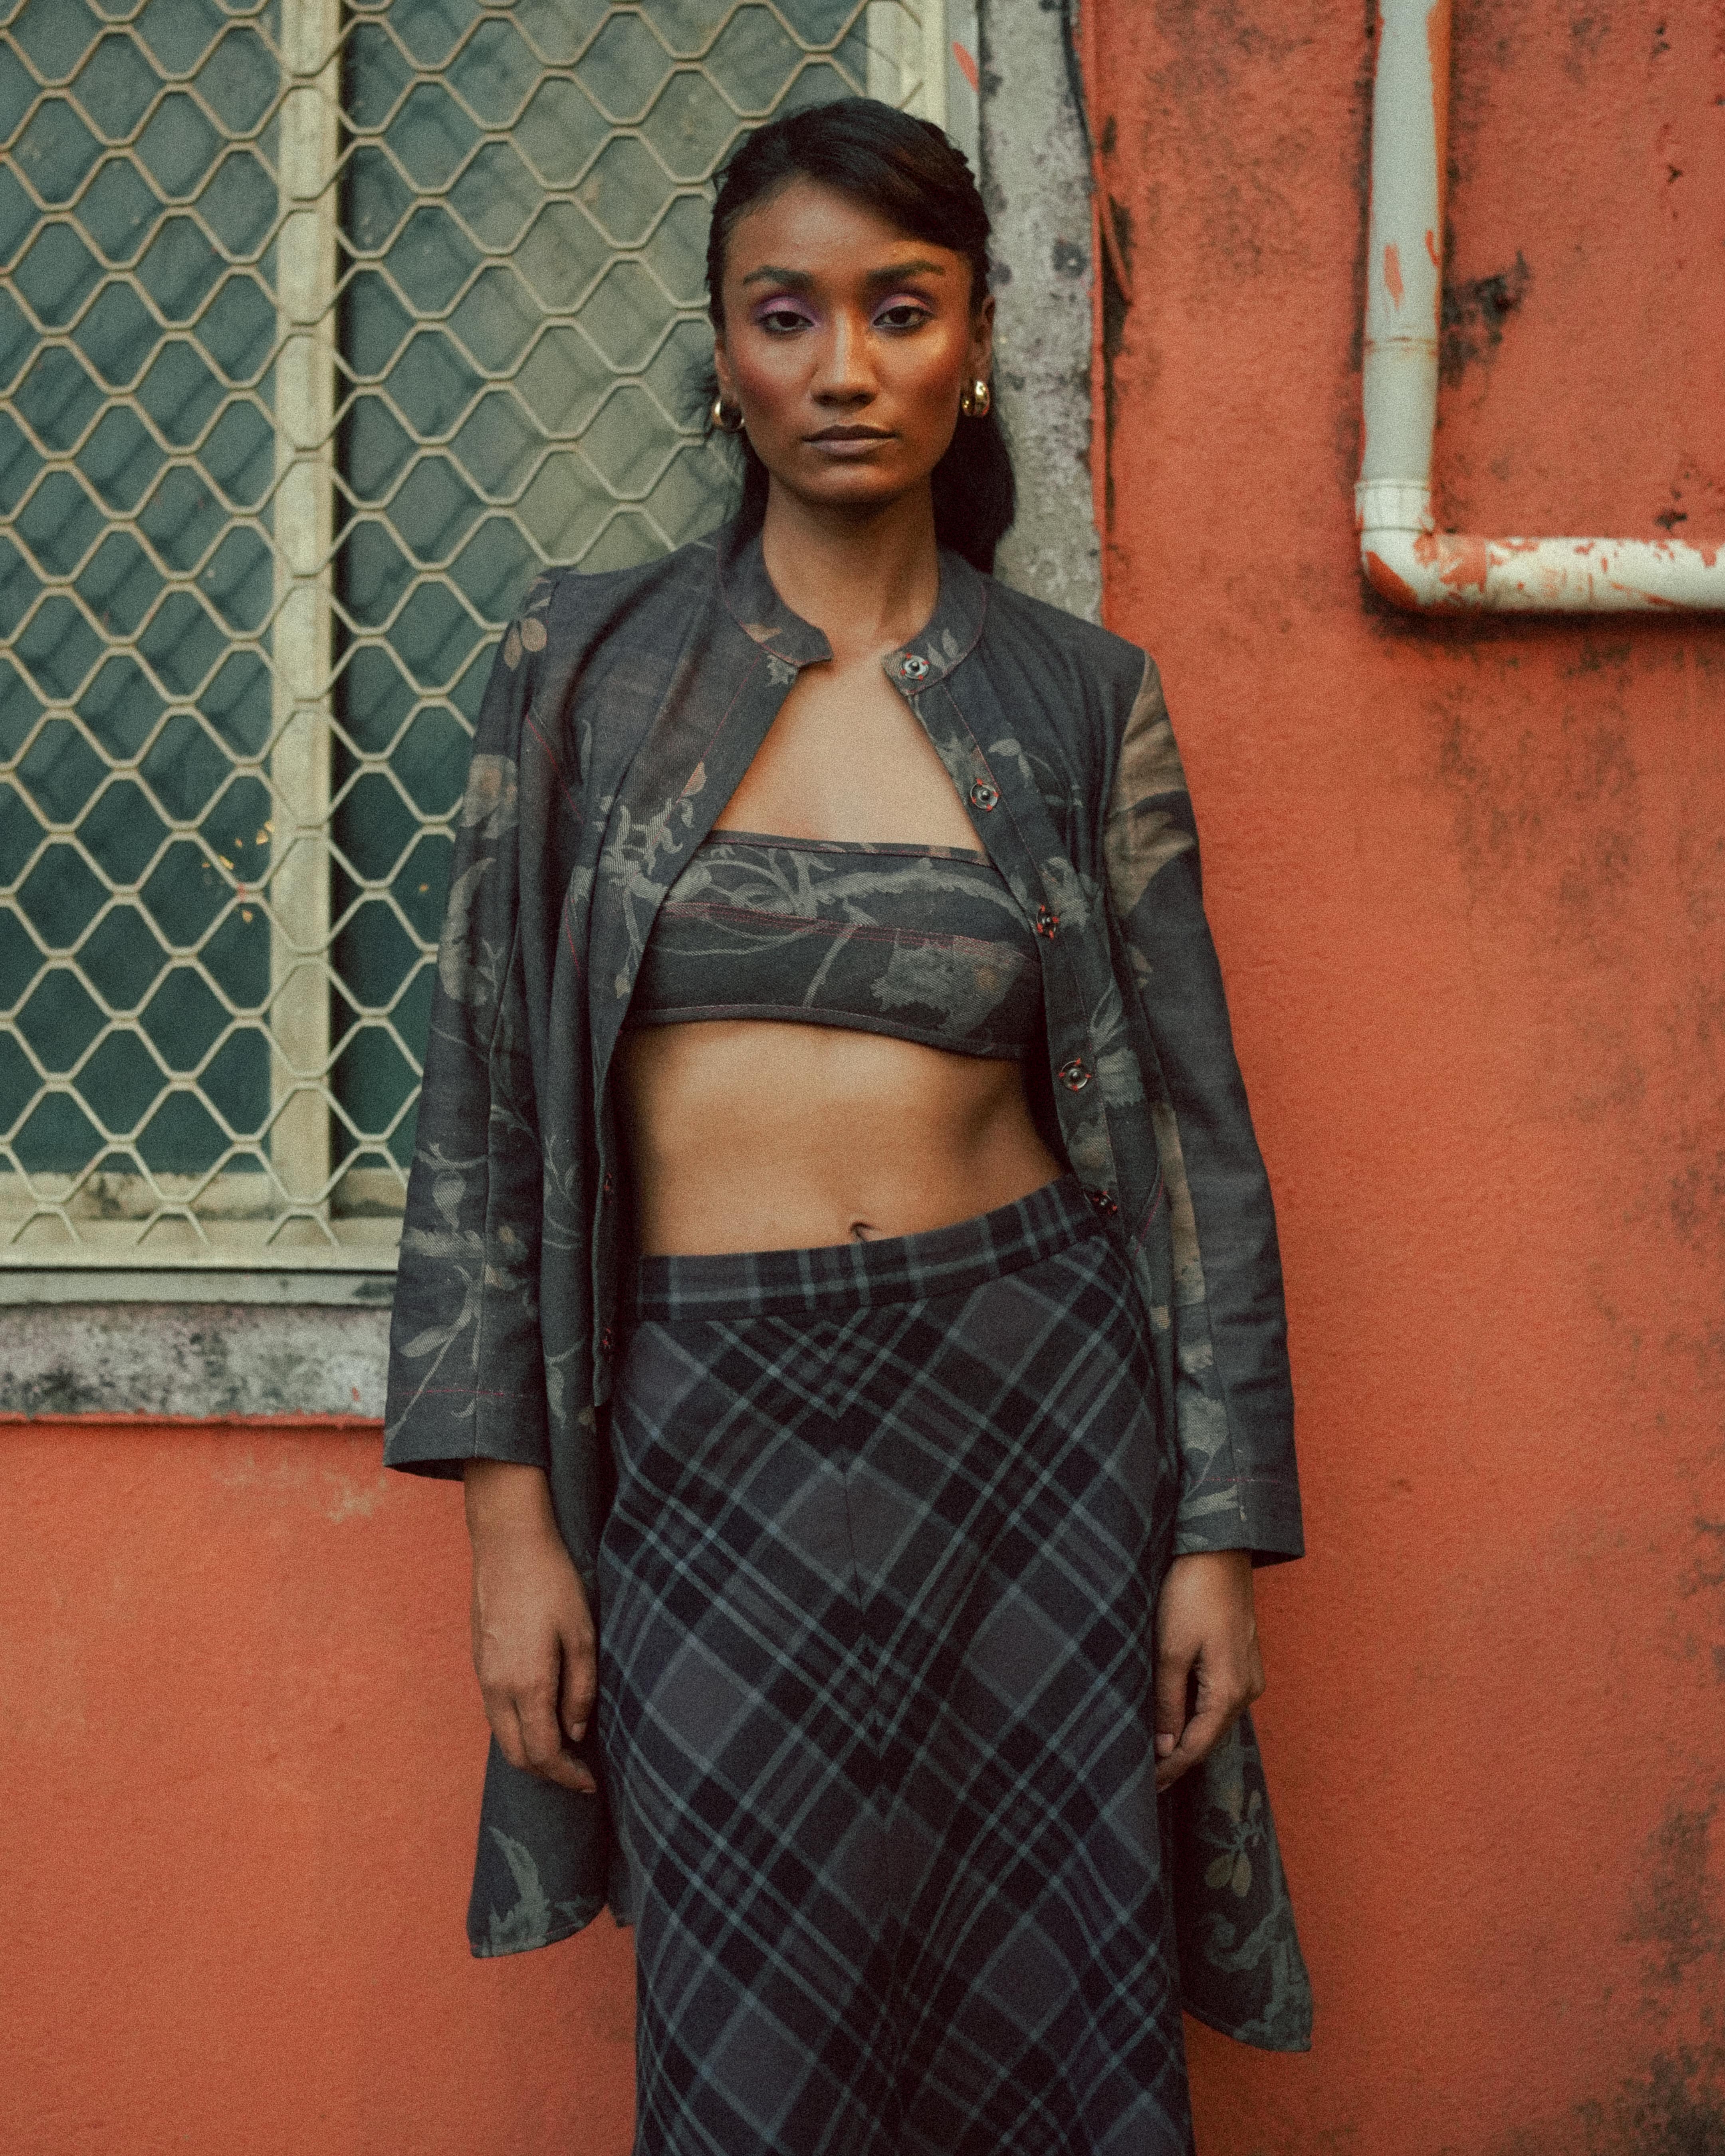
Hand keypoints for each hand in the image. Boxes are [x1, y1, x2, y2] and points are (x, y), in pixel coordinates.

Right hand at [463, 1460, 597, 1794]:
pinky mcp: (480, 1662)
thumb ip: (581, 1688)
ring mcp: (484, 1676)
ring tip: (563, 1750)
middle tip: (579, 1773)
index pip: (544, 1753)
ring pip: (502, 1736)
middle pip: (518, 1755)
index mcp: (527, 1684)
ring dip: (530, 1752)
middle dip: (549, 1772)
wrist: (508, 1543)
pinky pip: (495, 1712)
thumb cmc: (553, 1582)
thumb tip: (576, 1732)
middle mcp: (498, 1688)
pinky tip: (540, 1717)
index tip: (591, 1783)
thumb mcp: (581, 1634)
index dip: (568, 1776)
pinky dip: (516, 1728)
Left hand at [1153, 1550, 1263, 1792]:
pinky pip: (1220, 1698)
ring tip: (1156, 1749)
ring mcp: (1249, 1674)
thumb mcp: (1170, 1651)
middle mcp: (1247, 1690)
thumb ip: (1168, 1702)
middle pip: (1209, 1736)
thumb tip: (1165, 1748)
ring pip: (1214, 1718)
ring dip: (1187, 1733)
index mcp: (1230, 1691)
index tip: (1148, 1787)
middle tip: (1147, 1774)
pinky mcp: (1242, 1660)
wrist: (1218, 1551)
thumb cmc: (1191, 1596)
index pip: (1198, 1746)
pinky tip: (1175, 1713)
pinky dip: (1197, 1710)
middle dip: (1179, 1755)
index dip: (1171, 1769)